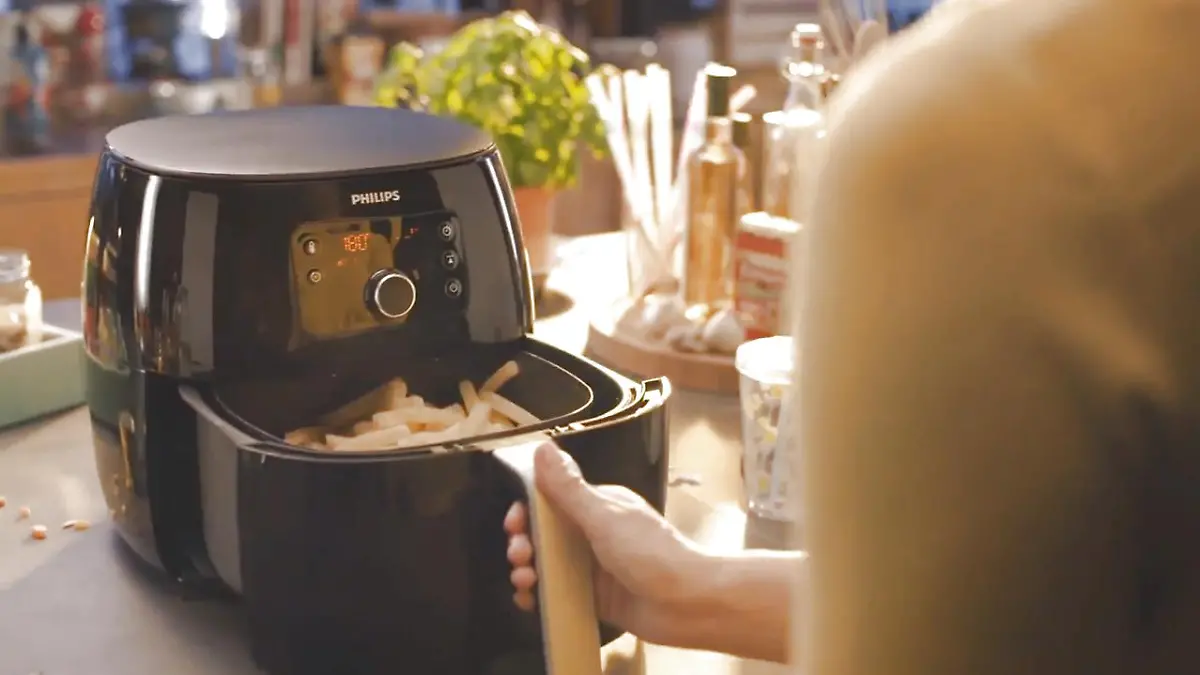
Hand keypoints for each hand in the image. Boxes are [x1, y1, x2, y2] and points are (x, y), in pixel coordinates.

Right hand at [504, 443, 706, 645]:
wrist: (689, 604)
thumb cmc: (650, 553)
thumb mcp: (605, 517)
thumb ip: (570, 488)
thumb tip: (542, 446)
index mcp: (598, 506)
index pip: (552, 500)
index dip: (527, 510)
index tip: (514, 523)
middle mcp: (594, 532)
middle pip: (545, 533)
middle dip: (524, 542)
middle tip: (519, 556)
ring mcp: (594, 566)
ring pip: (548, 564)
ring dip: (528, 569)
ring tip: (524, 582)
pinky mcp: (595, 597)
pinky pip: (559, 592)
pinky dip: (540, 595)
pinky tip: (530, 601)